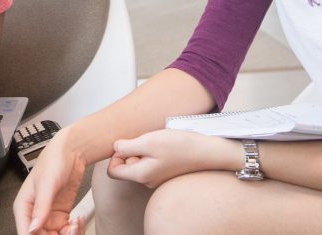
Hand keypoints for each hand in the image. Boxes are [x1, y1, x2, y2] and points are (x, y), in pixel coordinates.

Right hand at [13, 129, 86, 234]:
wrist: (72, 151)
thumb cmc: (54, 160)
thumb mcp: (47, 184)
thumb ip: (41, 207)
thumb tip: (32, 228)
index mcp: (24, 207)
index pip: (25, 233)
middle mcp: (35, 214)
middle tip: (69, 230)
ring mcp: (49, 215)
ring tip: (75, 225)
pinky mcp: (61, 214)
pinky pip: (65, 232)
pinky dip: (74, 230)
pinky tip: (78, 221)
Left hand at [107, 129, 239, 188]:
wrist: (208, 151)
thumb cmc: (181, 146)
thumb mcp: (149, 141)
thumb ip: (127, 146)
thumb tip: (115, 148)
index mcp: (140, 175)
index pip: (112, 171)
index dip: (115, 155)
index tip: (127, 143)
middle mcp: (147, 180)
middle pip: (125, 166)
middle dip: (130, 151)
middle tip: (145, 140)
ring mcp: (157, 177)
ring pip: (138, 163)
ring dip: (143, 149)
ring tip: (157, 141)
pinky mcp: (166, 172)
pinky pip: (151, 162)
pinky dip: (153, 152)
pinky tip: (165, 144)